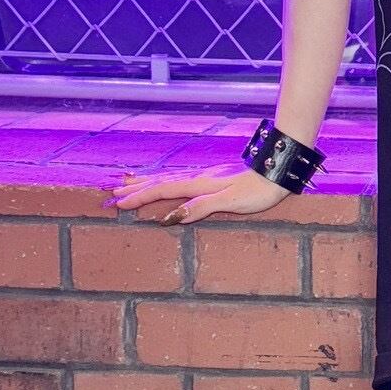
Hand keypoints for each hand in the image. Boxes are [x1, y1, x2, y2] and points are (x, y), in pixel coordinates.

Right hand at [107, 163, 291, 223]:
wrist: (278, 172)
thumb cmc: (258, 191)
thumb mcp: (231, 202)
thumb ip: (201, 207)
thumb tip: (171, 217)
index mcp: (199, 184)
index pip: (163, 190)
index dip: (140, 197)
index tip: (118, 203)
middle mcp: (199, 178)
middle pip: (161, 181)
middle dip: (136, 188)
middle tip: (112, 192)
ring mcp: (205, 176)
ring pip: (169, 177)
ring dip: (147, 181)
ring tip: (128, 181)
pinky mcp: (213, 177)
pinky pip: (180, 177)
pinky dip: (165, 179)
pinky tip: (165, 179)